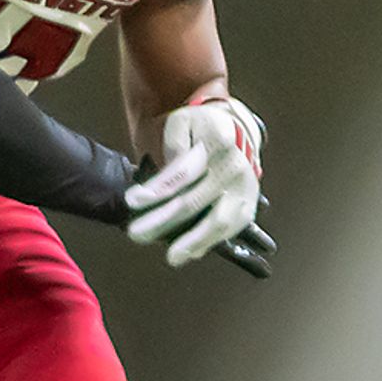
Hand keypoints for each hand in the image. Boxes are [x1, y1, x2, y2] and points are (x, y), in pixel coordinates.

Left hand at [125, 92, 263, 265]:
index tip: (133, 201)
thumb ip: (174, 146)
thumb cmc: (201, 129)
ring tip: (171, 257)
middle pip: (195, 199)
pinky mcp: (248, 205)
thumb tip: (168, 180)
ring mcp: (245, 188)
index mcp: (219, 139)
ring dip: (192, 241)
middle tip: (136, 233)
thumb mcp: (182, 123)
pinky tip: (190, 253)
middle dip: (163, 220)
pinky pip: (230, 230)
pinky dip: (209, 243)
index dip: (158, 188)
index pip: (184, 171)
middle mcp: (236, 165)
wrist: (234, 132)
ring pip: (219, 221)